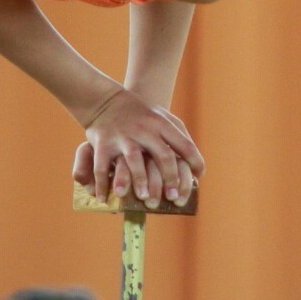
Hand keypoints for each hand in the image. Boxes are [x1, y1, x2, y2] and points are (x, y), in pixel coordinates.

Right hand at [75, 89, 202, 206]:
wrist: (106, 101)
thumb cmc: (141, 115)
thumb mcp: (163, 116)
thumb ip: (179, 136)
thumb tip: (196, 166)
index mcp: (162, 124)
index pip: (184, 144)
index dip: (195, 162)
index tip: (198, 178)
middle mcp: (144, 130)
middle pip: (163, 155)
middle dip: (171, 178)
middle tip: (174, 197)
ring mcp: (123, 137)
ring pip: (134, 161)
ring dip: (140, 181)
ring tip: (145, 198)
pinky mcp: (103, 144)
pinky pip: (102, 167)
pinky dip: (103, 185)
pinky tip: (104, 199)